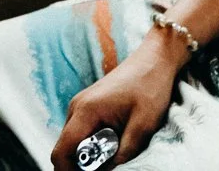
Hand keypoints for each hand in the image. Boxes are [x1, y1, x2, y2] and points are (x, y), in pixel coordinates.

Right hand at [50, 36, 182, 168]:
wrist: (158, 58)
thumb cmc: (152, 86)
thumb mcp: (143, 125)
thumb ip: (123, 154)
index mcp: (86, 110)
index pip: (61, 153)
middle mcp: (77, 107)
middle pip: (65, 149)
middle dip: (81, 164)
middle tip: (107, 165)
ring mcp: (82, 105)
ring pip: (73, 142)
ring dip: (88, 154)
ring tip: (114, 151)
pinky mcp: (89, 106)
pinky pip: (82, 133)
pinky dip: (93, 143)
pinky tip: (114, 140)